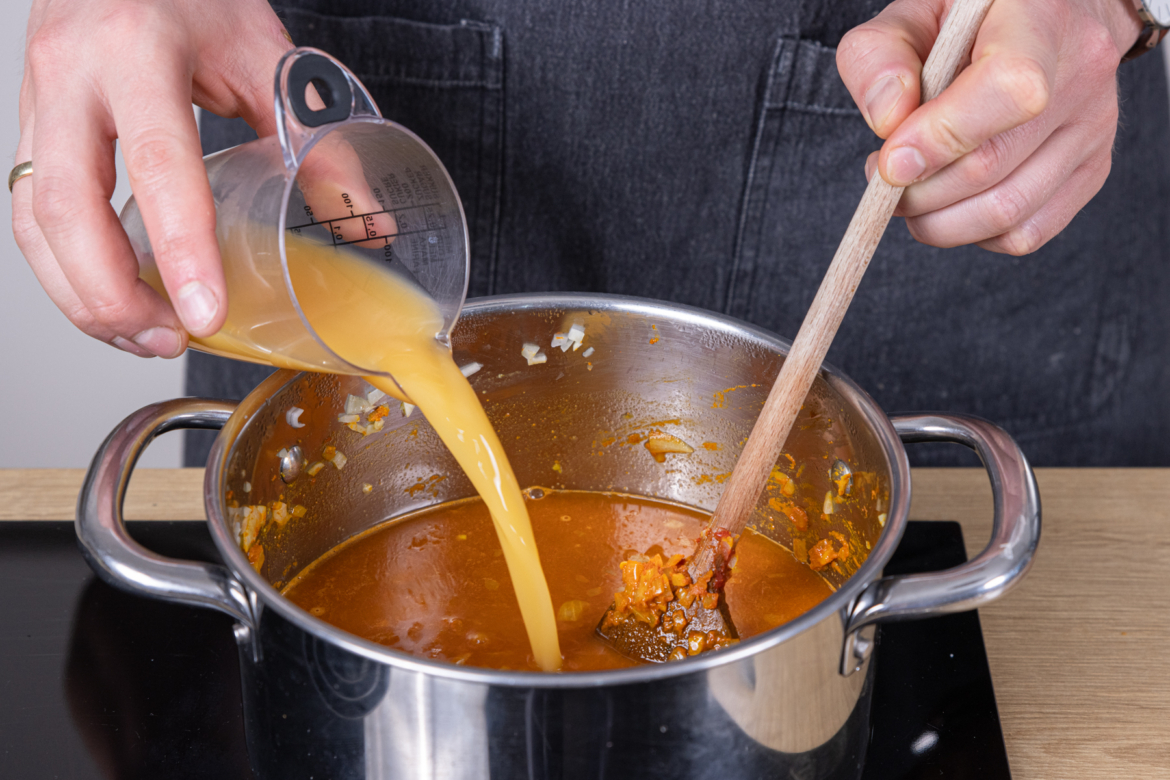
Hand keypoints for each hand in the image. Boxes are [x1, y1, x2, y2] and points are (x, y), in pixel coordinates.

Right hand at [11, 0, 291, 356]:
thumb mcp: (264, 53)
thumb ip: (314, 140)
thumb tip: (368, 223)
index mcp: (137, 48)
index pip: (156, 163)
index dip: (181, 247)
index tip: (205, 312)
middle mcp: (72, 73)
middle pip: (65, 209)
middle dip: (112, 295)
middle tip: (172, 339)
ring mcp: (37, 99)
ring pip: (33, 221)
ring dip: (83, 296)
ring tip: (147, 336)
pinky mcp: (31, 124)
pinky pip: (30, 211)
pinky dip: (67, 269)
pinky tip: (114, 298)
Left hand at [837, 0, 1142, 254]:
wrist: (1048, 17)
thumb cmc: (970, 19)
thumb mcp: (913, 14)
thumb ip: (879, 57)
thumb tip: (888, 124)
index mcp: (1040, 20)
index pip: (1009, 91)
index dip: (940, 138)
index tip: (889, 160)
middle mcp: (1082, 75)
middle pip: (990, 167)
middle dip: (916, 191)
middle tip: (884, 177)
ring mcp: (1093, 129)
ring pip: (1006, 212)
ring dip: (936, 221)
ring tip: (910, 192)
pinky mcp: (1091, 172)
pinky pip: (1024, 233)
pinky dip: (972, 233)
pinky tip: (951, 203)